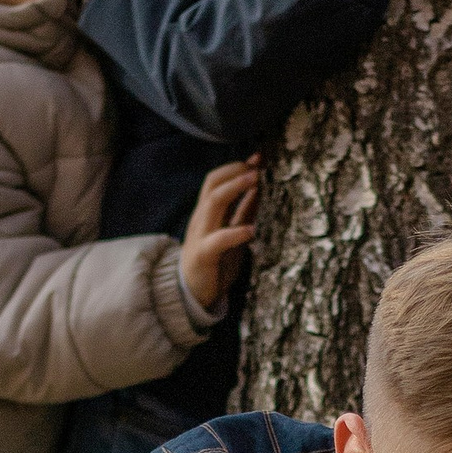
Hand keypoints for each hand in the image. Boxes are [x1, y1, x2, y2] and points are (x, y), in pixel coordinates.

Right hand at [181, 160, 259, 313]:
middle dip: (236, 172)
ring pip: (213, 203)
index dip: (236, 167)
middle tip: (258, 166)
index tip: (258, 158)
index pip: (216, 180)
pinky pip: (218, 240)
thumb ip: (243, 213)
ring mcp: (201, 235)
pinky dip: (236, 233)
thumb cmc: (214, 262)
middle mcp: (202, 219)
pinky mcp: (204, 255)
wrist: (192, 294)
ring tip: (256, 181)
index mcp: (207, 213)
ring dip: (235, 189)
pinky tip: (252, 230)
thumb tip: (259, 190)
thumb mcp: (232, 232)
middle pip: (213, 184)